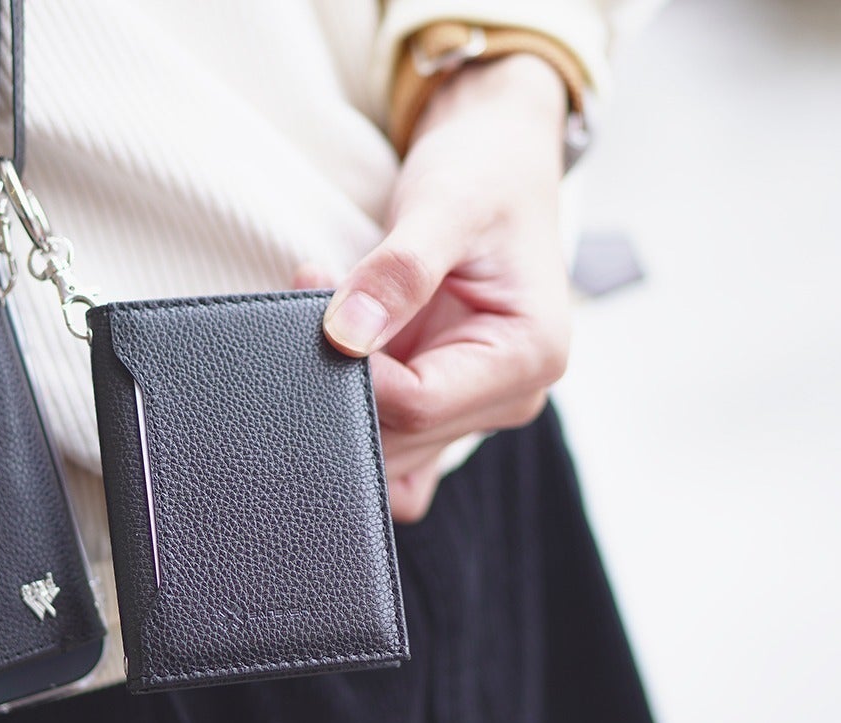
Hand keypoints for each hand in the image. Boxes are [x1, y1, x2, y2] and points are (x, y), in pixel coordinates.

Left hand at [307, 55, 571, 521]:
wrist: (500, 160)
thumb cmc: (484, 175)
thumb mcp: (444, 206)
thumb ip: (399, 272)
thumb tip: (347, 334)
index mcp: (529, 355)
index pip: (420, 404)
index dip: (356, 371)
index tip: (318, 309)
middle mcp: (511, 393)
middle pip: (402, 436)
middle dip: (344, 382)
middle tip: (311, 304)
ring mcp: (477, 402)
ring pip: (390, 444)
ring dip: (343, 391)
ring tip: (328, 316)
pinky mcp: (446, 394)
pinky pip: (393, 434)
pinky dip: (355, 406)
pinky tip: (337, 354)